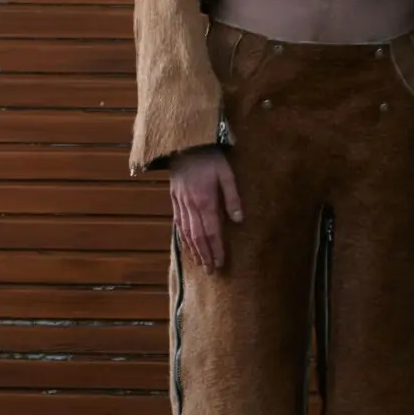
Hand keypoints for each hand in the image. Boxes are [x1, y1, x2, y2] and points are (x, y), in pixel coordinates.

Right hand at [170, 147, 242, 271]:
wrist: (185, 144)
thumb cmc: (210, 157)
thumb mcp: (226, 174)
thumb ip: (232, 197)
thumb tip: (238, 219)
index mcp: (206, 201)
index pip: (212, 231)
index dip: (216, 249)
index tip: (220, 263)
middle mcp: (191, 206)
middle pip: (199, 237)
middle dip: (205, 255)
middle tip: (211, 271)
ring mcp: (181, 204)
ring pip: (187, 233)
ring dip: (194, 250)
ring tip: (201, 264)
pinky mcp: (175, 200)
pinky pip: (178, 223)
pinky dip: (183, 237)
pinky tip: (188, 245)